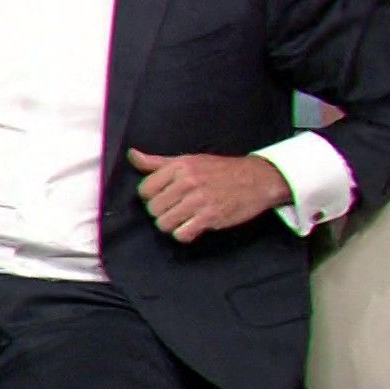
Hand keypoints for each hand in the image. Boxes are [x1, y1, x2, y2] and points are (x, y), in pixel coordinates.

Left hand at [129, 149, 291, 243]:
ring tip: (183, 218)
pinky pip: (182, 234)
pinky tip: (192, 226)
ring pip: (164, 223)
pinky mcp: (211, 217)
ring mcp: (199, 200)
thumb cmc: (220, 170)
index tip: (163, 196)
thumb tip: (132, 155)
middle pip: (153, 209)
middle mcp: (187, 182)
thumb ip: (157, 162)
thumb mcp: (189, 160)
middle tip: (175, 208)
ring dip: (171, 225)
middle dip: (161, 212)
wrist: (257, 179)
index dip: (150, 196)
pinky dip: (184, 234)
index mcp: (179, 166)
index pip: (145, 189)